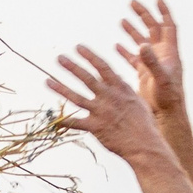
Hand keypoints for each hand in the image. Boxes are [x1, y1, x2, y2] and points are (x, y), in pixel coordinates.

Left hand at [46, 45, 168, 166]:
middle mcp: (108, 97)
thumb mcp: (138, 100)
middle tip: (59, 57)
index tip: (78, 47)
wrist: (144, 144)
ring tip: (47, 80)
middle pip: (86, 78)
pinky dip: (64, 121)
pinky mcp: (95, 127)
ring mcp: (100, 111)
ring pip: (76, 97)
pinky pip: (75, 123)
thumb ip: (124, 89)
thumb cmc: (145, 124)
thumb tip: (117, 78)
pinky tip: (53, 118)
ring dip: (60, 88)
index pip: (102, 67)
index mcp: (120, 88)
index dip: (89, 56)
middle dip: (71, 67)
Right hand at [118, 0, 184, 122]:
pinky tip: (116, 45)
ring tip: (122, 20)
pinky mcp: (144, 74)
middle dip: (143, 16)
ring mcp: (152, 64)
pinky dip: (125, 51)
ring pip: (141, 42)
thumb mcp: (160, 78)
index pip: (168, 26)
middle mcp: (161, 55)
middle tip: (132, 3)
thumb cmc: (168, 98)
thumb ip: (151, 61)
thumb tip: (142, 44)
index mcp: (169, 52)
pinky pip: (134, 59)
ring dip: (132, 31)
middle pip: (153, 29)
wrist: (166, 114)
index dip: (164, 12)